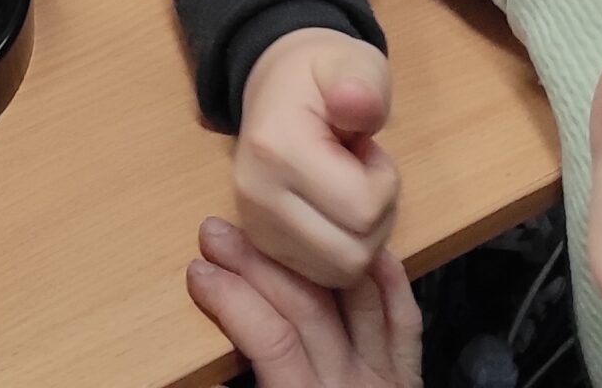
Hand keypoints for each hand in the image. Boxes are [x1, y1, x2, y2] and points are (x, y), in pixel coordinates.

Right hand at [187, 219, 421, 387]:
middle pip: (305, 308)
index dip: (231, 299)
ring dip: (309, 259)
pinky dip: (389, 282)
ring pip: (352, 300)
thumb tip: (194, 379)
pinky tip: (368, 250)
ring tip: (271, 228)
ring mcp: (387, 382)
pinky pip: (404, 322)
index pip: (270, 339)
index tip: (196, 273)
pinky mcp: (407, 380)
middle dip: (255, 265)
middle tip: (214, 234)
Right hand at [234, 29, 400, 285]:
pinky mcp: (260, 243)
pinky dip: (340, 251)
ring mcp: (254, 224)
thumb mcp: (354, 64)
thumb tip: (355, 101)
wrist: (274, 83)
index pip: (362, 209)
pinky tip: (333, 212)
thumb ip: (362, 84)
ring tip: (349, 192)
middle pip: (352, 252)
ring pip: (339, 273)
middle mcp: (255, 195)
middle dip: (376, 217)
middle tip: (361, 174)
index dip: (383, 182)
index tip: (366, 149)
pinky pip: (321, 276)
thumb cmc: (323, 75)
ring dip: (360, 239)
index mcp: (276, 148)